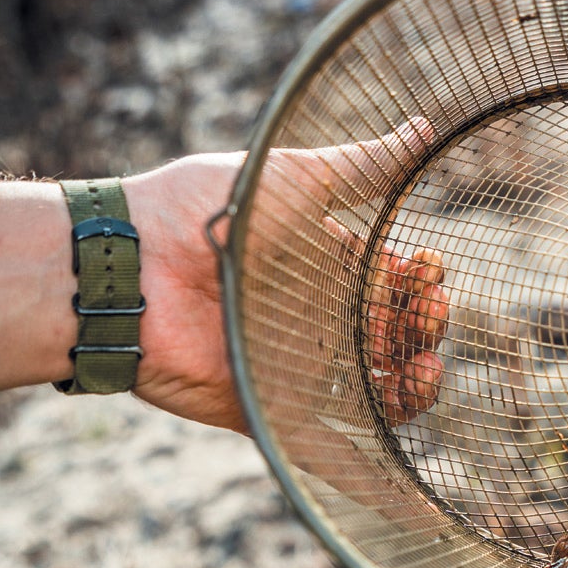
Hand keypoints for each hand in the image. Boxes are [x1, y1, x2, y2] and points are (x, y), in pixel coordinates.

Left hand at [123, 118, 447, 434]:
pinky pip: (335, 436)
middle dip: (425, 323)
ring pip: (378, 387)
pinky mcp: (271, 406)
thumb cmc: (213, 213)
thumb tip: (425, 127)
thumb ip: (364, 165)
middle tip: (430, 310)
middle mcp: (315, 316)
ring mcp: (297, 365)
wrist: (137, 267)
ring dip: (417, 380)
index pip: (392, 280)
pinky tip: (410, 415)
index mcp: (323, 263)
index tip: (427, 266)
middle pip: (394, 334)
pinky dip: (379, 440)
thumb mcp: (296, 178)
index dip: (419, 278)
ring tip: (428, 365)